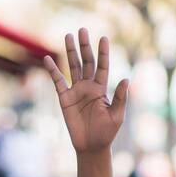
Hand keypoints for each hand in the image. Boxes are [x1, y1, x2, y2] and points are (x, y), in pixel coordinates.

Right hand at [43, 28, 128, 154]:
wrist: (91, 147)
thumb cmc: (107, 133)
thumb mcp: (117, 116)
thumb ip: (121, 98)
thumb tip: (127, 78)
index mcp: (102, 89)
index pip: (102, 66)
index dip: (103, 53)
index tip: (103, 38)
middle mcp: (89, 86)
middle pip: (86, 62)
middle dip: (85, 46)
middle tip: (82, 29)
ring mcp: (76, 91)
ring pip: (72, 67)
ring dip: (70, 52)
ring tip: (68, 35)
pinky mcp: (65, 99)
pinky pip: (57, 82)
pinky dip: (53, 70)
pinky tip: (48, 59)